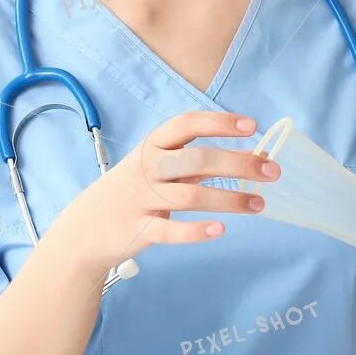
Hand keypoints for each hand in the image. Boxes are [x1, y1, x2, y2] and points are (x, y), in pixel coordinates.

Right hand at [44, 111, 278, 279]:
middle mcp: (147, 169)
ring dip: (230, 200)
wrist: (83, 231)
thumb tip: (249, 157)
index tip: (252, 125)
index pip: (187, 125)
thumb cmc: (132, 192)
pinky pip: (170, 231)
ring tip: (260, 204)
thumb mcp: (156, 167)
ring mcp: (141, 200)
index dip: (219, 122)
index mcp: (153, 147)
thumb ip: (194, 162)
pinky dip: (196, 231)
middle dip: (239, 164)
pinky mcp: (138, 231)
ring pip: (191, 197)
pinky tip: (221, 230)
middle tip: (272, 172)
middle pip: (198, 160)